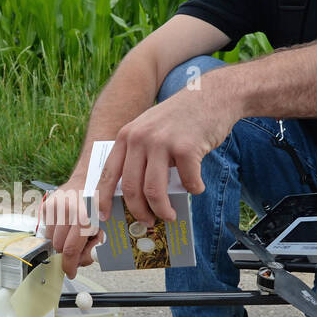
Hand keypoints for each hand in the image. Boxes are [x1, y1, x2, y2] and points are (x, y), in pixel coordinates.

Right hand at [40, 173, 103, 278]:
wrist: (91, 177)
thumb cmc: (100, 204)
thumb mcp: (106, 226)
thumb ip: (96, 245)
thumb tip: (83, 260)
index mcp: (84, 216)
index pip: (71, 249)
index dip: (70, 265)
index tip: (70, 272)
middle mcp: (67, 210)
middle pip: (60, 246)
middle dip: (69, 251)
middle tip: (79, 244)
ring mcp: (55, 206)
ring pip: (51, 238)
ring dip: (61, 240)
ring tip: (73, 231)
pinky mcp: (47, 203)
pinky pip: (47, 227)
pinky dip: (56, 230)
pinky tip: (66, 223)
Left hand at [93, 83, 239, 225]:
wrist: (212, 95)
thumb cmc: (181, 119)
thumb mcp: (151, 130)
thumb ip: (140, 155)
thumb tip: (136, 196)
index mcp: (127, 136)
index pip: (108, 173)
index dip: (104, 198)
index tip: (104, 215)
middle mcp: (140, 138)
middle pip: (131, 188)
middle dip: (138, 212)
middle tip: (147, 221)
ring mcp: (162, 142)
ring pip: (154, 191)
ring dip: (163, 210)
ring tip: (170, 215)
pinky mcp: (186, 148)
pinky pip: (187, 182)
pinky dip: (194, 189)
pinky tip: (197, 186)